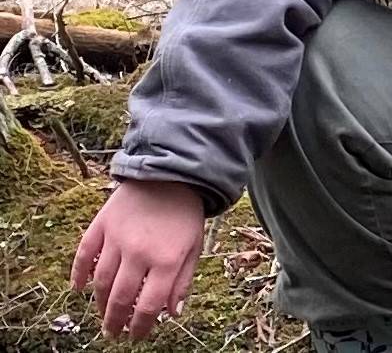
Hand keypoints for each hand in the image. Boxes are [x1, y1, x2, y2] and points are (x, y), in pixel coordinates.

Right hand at [71, 179, 205, 339]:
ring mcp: (117, 238)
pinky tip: (78, 288)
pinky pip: (84, 254)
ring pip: (101, 281)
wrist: (171, 174)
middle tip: (113, 332)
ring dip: (99, 303)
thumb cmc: (185, 214)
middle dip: (115, 321)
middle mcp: (139, 252)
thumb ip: (182, 281)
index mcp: (167, 260)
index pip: (148, 306)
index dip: (140, 327)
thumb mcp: (194, 247)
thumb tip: (171, 313)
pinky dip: (78, 273)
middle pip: (120, 298)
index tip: (136, 336)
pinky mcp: (102, 224)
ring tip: (102, 315)